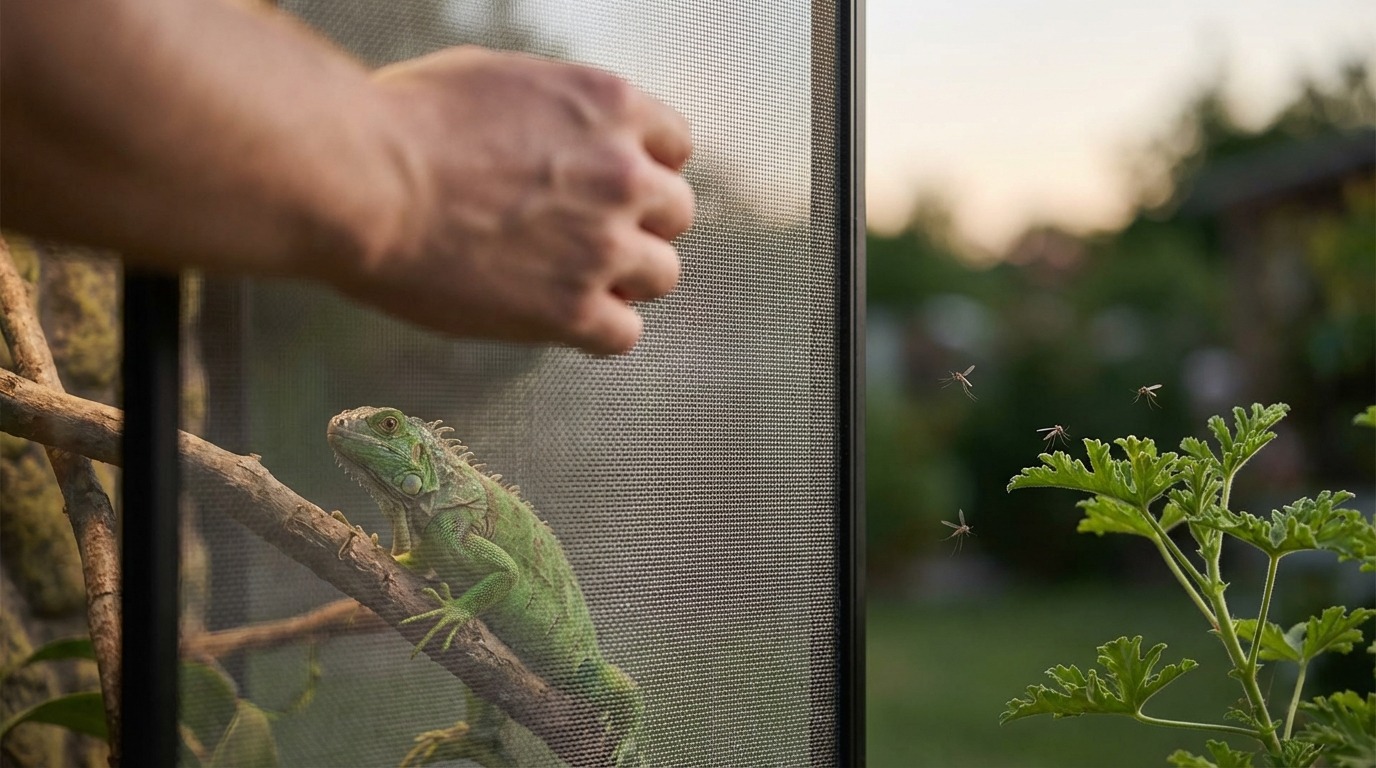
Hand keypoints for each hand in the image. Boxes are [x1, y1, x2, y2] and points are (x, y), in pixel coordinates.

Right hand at [336, 47, 693, 354]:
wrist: (362, 182)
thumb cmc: (404, 121)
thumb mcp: (496, 78)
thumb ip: (555, 110)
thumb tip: (560, 131)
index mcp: (611, 106)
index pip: (675, 147)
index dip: (643, 170)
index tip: (611, 190)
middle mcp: (624, 174)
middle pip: (674, 214)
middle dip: (636, 225)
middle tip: (584, 238)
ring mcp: (604, 245)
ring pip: (662, 275)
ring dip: (624, 280)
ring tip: (568, 280)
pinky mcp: (573, 310)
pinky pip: (625, 334)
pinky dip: (599, 331)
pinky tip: (560, 321)